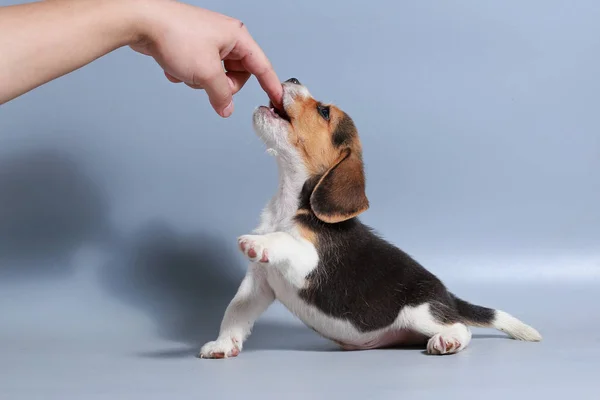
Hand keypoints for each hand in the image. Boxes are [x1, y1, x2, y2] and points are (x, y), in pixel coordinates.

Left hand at [130, 0, 282, 116]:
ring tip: (185, 71)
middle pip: (237, 75)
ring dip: (200, 80)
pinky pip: (199, 71)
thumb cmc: (175, 36)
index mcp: (237, 37)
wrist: (141, 21)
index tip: (280, 101)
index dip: (271, 85)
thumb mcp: (206, 73)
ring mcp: (208, 42)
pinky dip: (187, 74)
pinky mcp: (192, 47)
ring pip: (216, 76)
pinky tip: (174, 67)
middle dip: (221, 84)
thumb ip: (221, 95)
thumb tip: (227, 109)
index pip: (261, 66)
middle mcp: (225, 38)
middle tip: (206, 81)